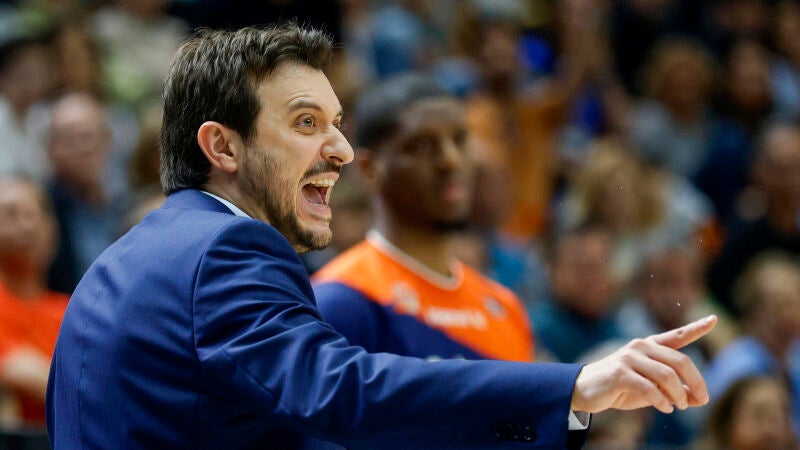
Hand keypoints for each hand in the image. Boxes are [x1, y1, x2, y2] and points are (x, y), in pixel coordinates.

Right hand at [570, 315, 716, 413]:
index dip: (696, 328)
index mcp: (649, 346)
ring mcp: (629, 358)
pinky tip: (666, 408)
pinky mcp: (619, 373)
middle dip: (696, 382)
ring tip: (679, 407)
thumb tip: (699, 399)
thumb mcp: (651, 388)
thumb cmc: (620, 388)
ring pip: (666, 375)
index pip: (677, 336)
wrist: (585, 389)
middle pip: (680, 360)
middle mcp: (640, 346)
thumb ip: (674, 389)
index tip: (713, 319)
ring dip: (679, 395)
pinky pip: (648, 388)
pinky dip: (661, 401)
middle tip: (703, 400)